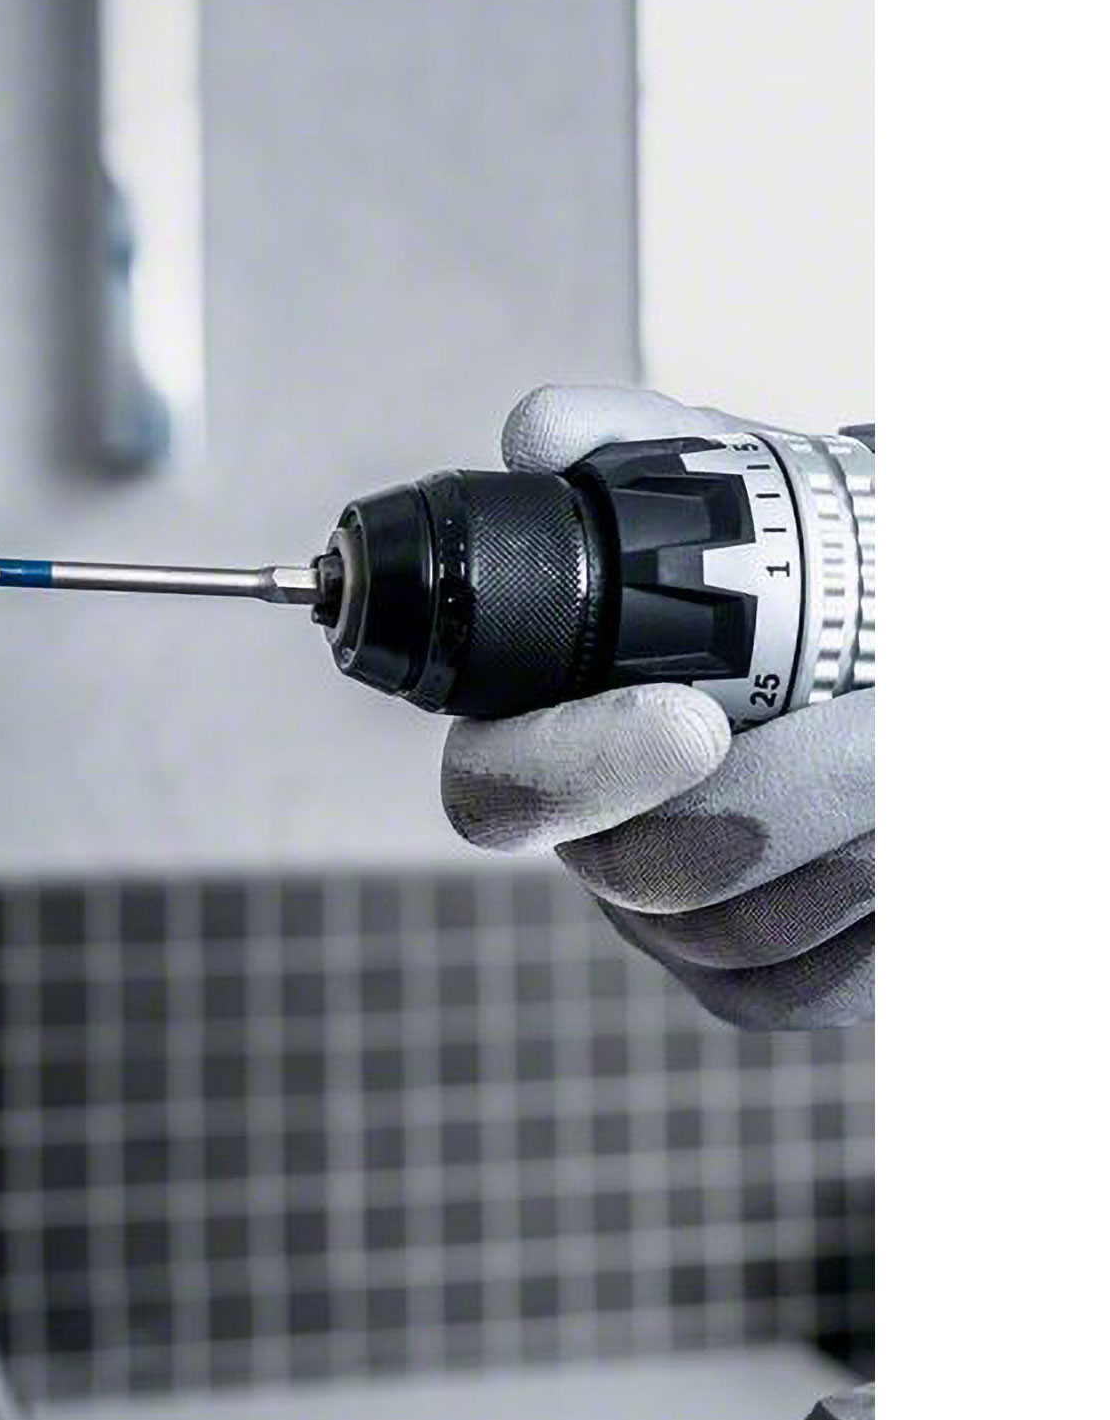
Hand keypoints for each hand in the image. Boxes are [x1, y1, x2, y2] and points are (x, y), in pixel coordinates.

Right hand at [440, 386, 873, 1029]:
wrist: (910, 648)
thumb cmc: (834, 582)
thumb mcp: (756, 501)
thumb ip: (645, 451)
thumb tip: (540, 432)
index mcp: (561, 735)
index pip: (496, 787)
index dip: (573, 765)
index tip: (688, 718)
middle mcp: (608, 841)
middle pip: (636, 873)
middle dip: (770, 801)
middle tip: (877, 734)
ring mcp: (689, 931)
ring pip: (738, 931)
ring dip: (856, 837)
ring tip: (923, 747)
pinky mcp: (780, 987)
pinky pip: (816, 983)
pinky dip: (887, 903)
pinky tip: (921, 822)